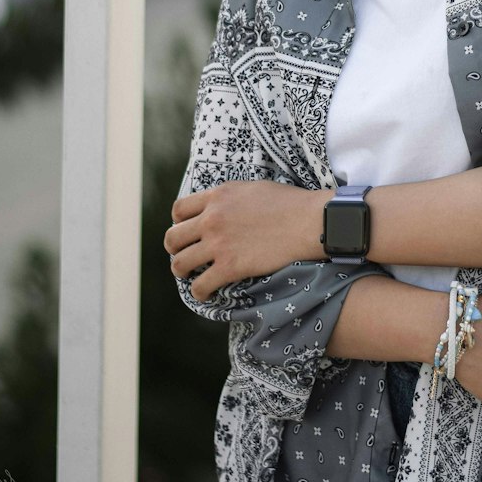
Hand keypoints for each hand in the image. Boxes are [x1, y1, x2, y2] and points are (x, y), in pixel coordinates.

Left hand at [164, 180, 325, 300]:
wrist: (308, 222)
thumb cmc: (288, 203)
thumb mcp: (252, 188)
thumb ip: (229, 198)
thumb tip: (221, 207)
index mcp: (218, 196)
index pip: (179, 210)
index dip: (178, 223)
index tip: (186, 232)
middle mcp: (212, 218)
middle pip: (173, 238)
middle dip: (175, 249)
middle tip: (185, 255)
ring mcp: (219, 243)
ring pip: (179, 264)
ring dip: (182, 272)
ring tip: (192, 275)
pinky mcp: (229, 266)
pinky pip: (200, 286)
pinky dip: (200, 292)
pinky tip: (207, 292)